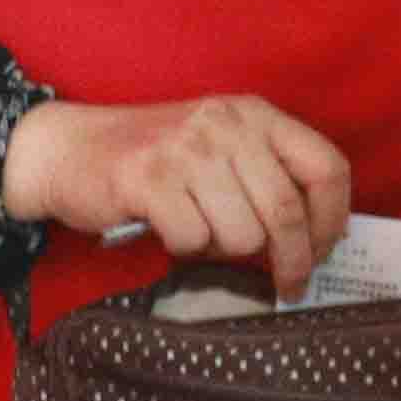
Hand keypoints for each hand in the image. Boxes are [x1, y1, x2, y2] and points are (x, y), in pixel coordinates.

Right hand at [6, 91, 355, 284]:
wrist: (68, 149)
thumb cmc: (156, 160)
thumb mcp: (222, 148)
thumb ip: (270, 178)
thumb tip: (322, 239)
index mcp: (256, 115)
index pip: (326, 167)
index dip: (333, 219)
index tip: (325, 251)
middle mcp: (227, 124)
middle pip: (287, 212)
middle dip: (293, 261)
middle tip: (287, 286)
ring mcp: (187, 149)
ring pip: (243, 235)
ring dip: (224, 251)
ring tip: (199, 231)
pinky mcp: (149, 178)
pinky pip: (194, 241)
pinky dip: (184, 248)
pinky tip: (167, 229)